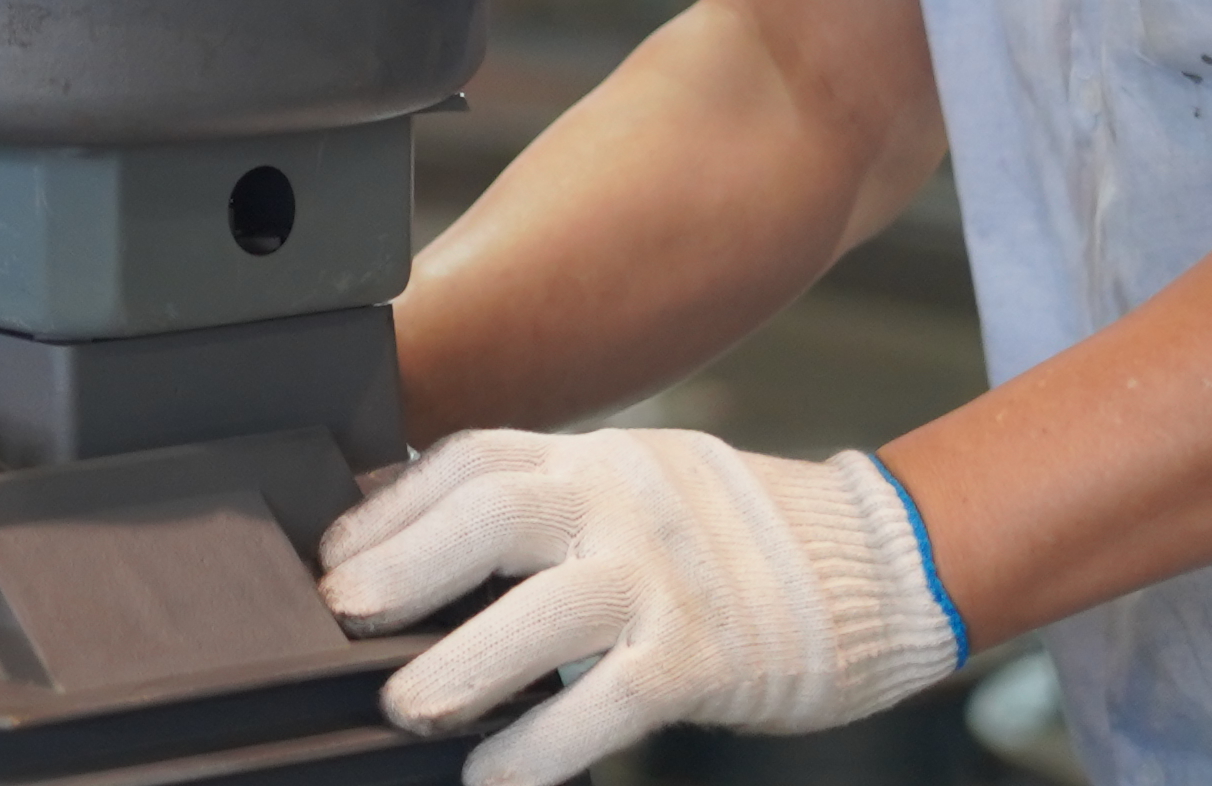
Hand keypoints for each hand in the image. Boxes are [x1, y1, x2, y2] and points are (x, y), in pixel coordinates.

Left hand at [319, 427, 960, 783]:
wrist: (880, 565)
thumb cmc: (742, 539)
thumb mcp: (641, 486)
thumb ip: (551, 502)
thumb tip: (427, 542)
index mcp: (600, 456)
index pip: (475, 458)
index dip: (393, 503)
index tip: (331, 551)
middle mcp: (627, 499)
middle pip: (494, 511)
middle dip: (404, 562)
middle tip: (338, 614)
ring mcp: (667, 576)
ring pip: (543, 611)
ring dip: (461, 663)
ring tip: (401, 708)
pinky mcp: (705, 655)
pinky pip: (607, 701)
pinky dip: (541, 744)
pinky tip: (495, 774)